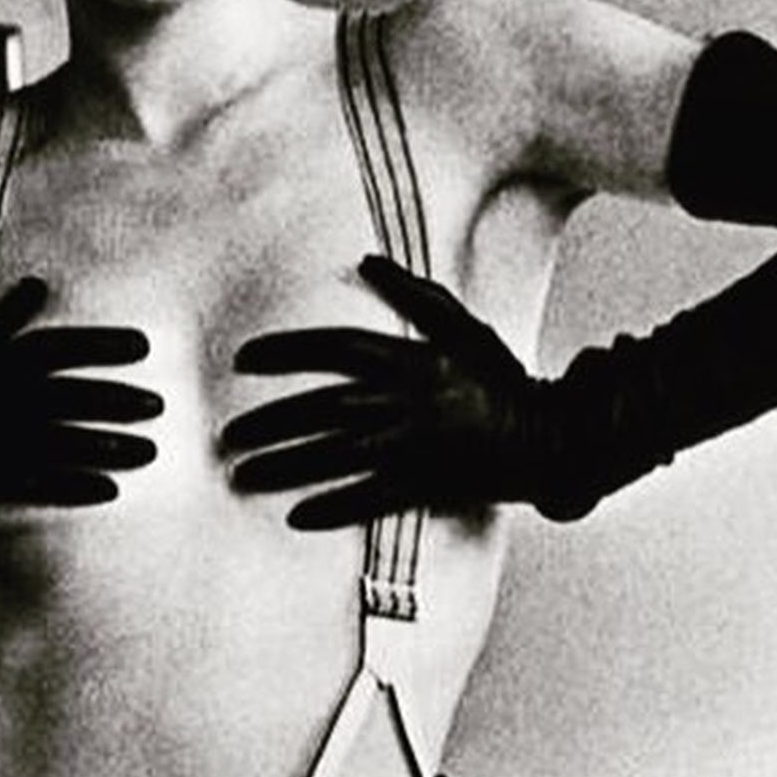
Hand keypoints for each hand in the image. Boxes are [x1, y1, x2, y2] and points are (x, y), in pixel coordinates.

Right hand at [0, 276, 162, 529]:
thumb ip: (0, 319)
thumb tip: (37, 282)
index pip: (52, 346)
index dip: (100, 343)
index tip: (144, 345)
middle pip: (65, 395)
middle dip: (115, 399)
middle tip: (158, 404)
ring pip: (58, 442)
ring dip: (106, 446)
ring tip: (149, 451)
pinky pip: (37, 485)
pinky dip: (74, 487)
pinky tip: (109, 490)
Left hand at [221, 255, 552, 528]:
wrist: (548, 436)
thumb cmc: (502, 380)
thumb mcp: (463, 329)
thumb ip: (416, 296)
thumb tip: (370, 262)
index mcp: (409, 359)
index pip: (333, 349)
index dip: (286, 352)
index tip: (244, 359)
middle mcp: (403, 400)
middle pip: (319, 409)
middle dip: (268, 423)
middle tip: (228, 437)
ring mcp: (412, 445)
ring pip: (332, 456)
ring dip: (283, 466)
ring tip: (243, 475)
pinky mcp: (423, 484)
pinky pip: (367, 499)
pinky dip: (331, 507)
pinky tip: (296, 515)